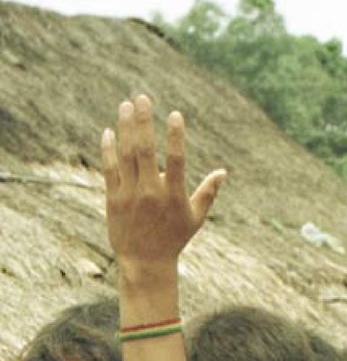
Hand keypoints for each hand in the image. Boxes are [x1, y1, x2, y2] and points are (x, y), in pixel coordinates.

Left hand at [102, 95, 225, 271]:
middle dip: (144, 122)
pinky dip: (109, 149)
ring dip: (125, 128)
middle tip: (142, 97)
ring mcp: (130, 195)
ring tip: (126, 105)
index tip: (175, 114)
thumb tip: (224, 172)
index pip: (176, 160)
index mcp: (173, 196)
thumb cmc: (174, 239)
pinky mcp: (114, 199)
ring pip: (126, 155)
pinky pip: (110, 169)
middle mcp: (151, 193)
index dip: (176, 136)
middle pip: (145, 150)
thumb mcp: (195, 218)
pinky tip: (110, 130)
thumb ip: (208, 192)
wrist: (145, 263)